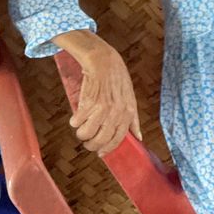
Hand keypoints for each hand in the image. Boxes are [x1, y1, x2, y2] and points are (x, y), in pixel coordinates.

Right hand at [61, 33, 141, 154]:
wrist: (103, 61)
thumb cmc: (117, 78)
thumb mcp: (131, 98)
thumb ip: (134, 120)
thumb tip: (139, 137)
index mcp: (128, 113)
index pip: (118, 139)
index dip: (108, 148)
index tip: (100, 153)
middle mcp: (116, 113)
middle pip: (100, 139)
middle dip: (91, 144)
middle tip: (87, 142)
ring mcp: (101, 108)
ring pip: (86, 133)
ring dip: (81, 134)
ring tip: (80, 130)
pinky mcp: (88, 103)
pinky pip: (77, 121)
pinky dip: (74, 122)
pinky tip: (76, 119)